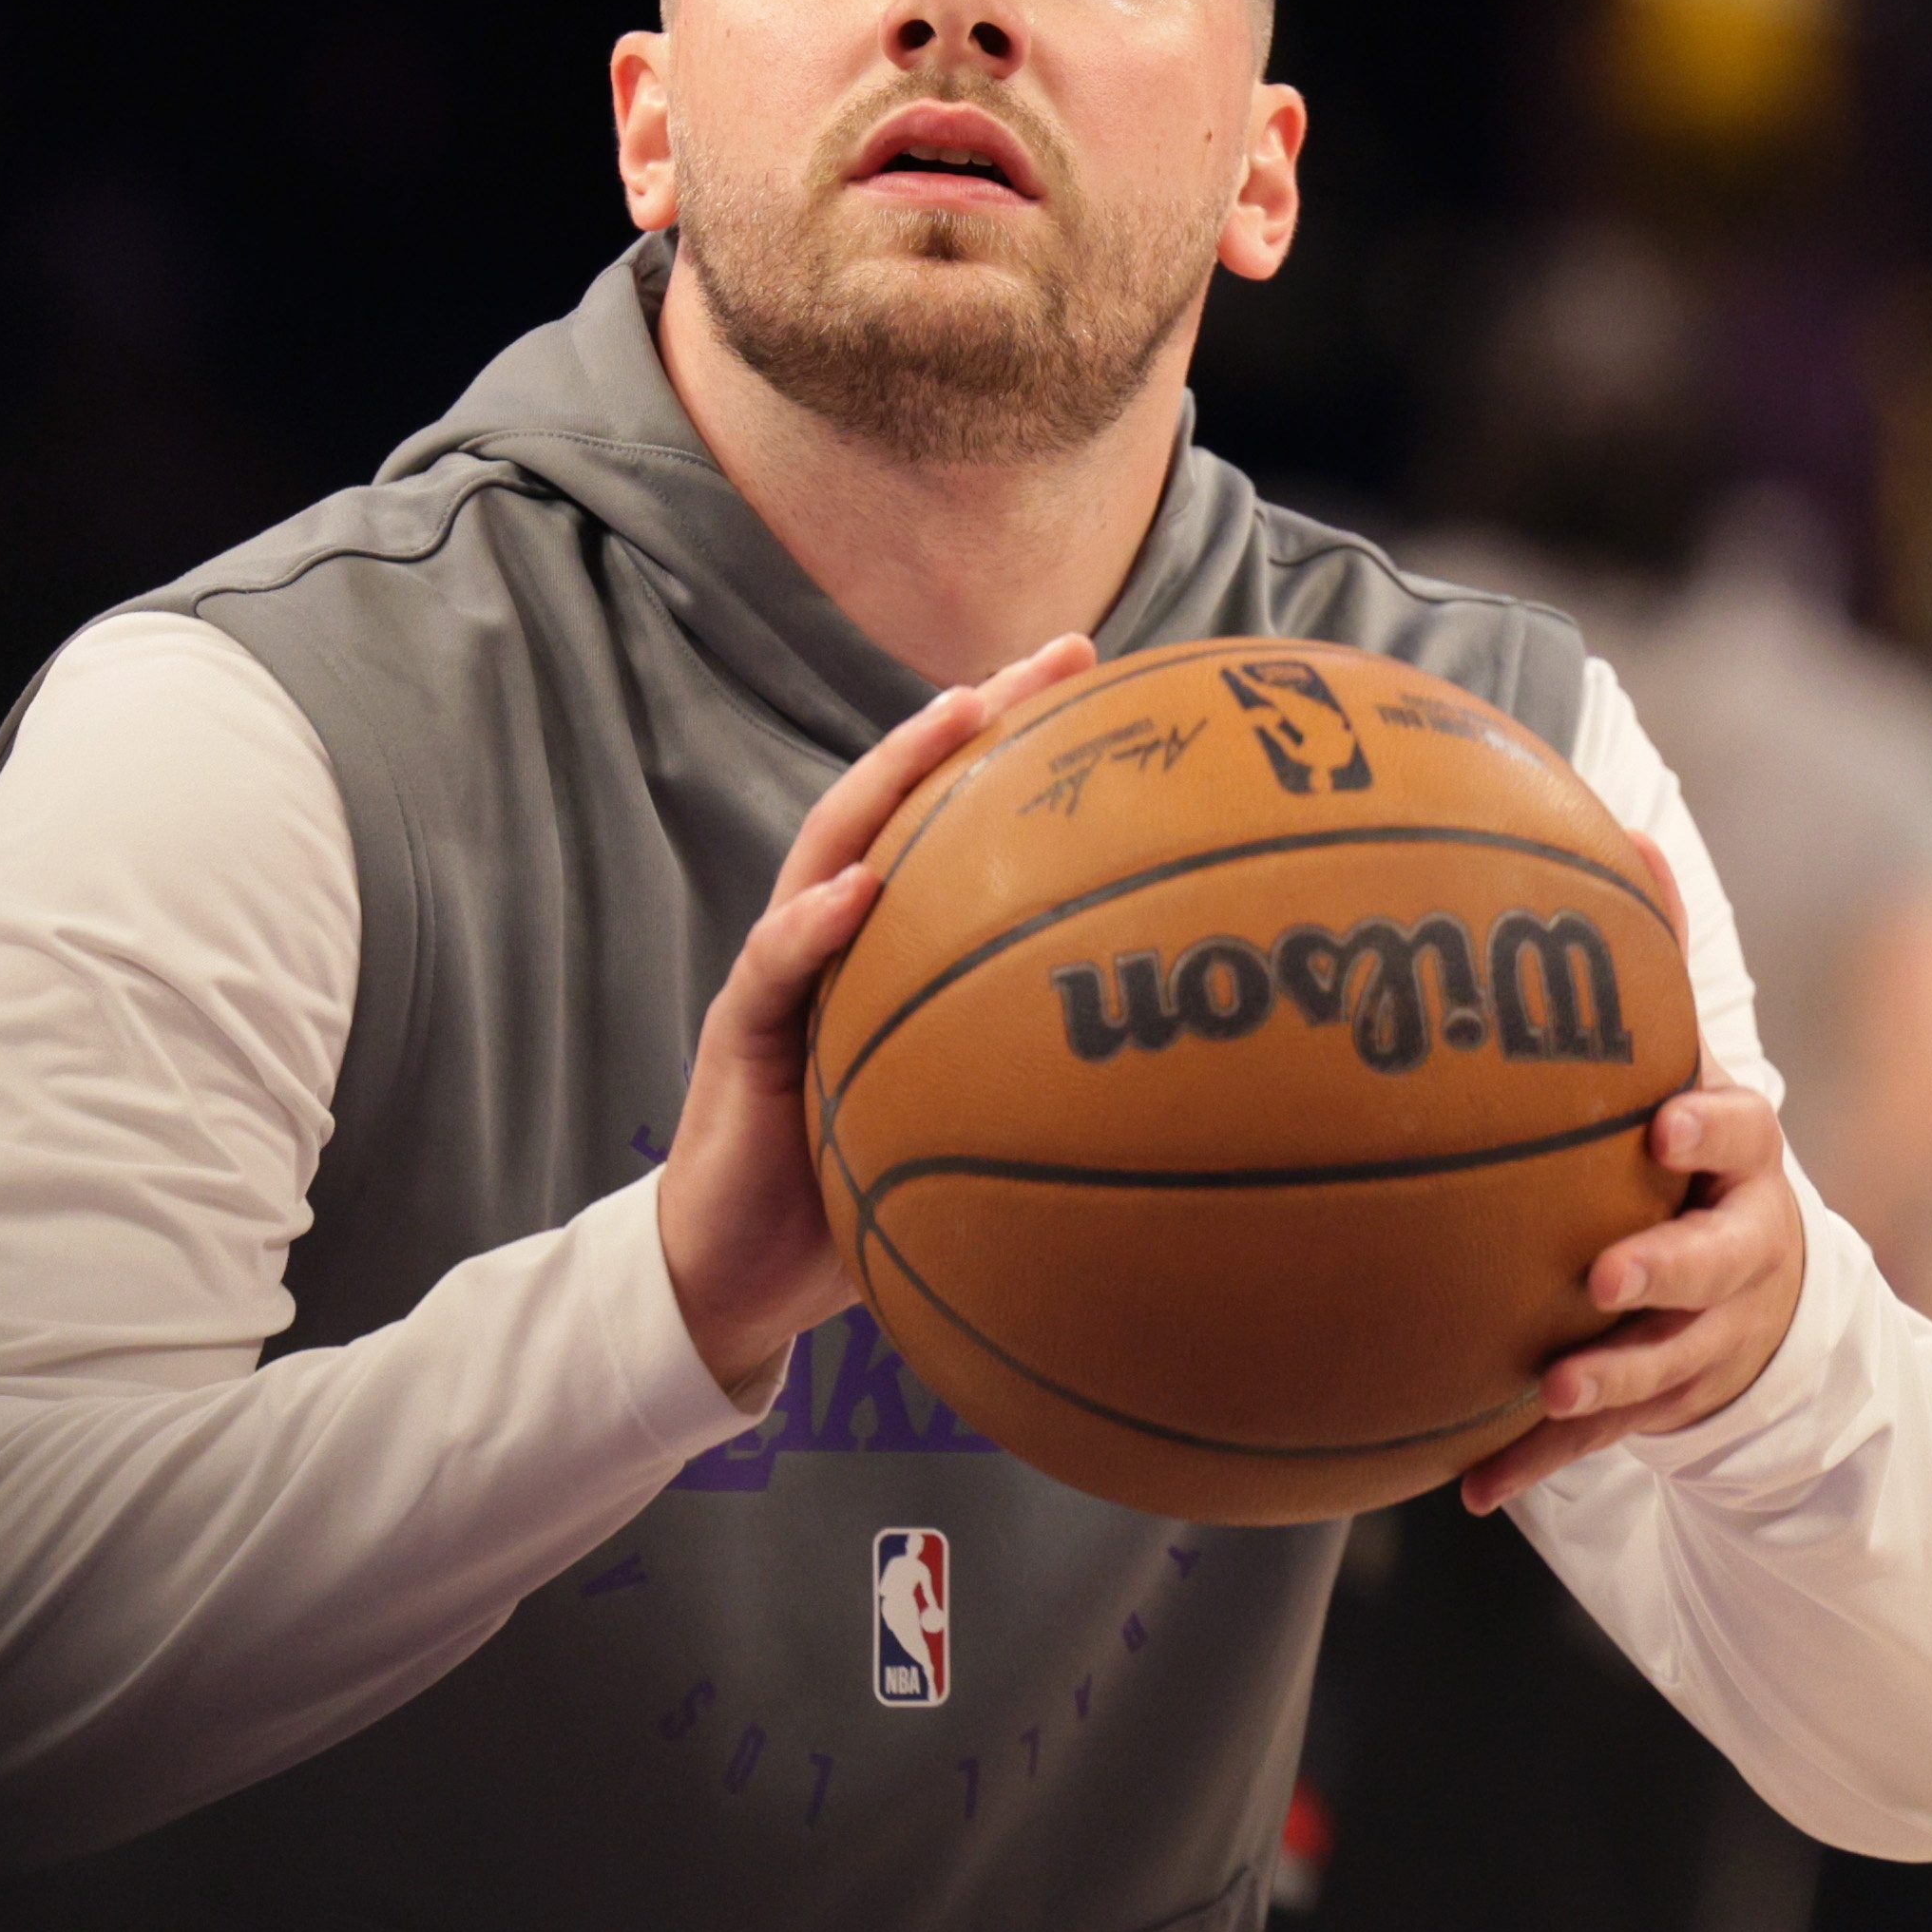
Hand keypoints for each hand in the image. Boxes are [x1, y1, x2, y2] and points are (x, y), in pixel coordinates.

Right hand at [656, 633, 1099, 1393]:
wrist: (735, 1277)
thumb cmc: (856, 1206)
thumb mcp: (971, 1139)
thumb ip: (1042, 1100)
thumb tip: (1196, 1113)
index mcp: (892, 948)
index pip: (959, 823)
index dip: (1030, 752)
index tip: (1120, 690)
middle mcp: (836, 937)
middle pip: (903, 796)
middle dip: (978, 715)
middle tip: (1066, 654)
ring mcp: (782, 975)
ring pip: (831, 845)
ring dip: (891, 774)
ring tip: (957, 716)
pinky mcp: (741, 1033)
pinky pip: (773, 966)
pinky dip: (812, 924)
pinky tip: (858, 890)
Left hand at [1459, 830, 1805, 1512]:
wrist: (1754, 1283)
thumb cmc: (1685, 1146)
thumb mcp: (1679, 1059)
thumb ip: (1654, 960)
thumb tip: (1630, 830)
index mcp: (1737, 1162)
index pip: (1744, 1136)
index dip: (1711, 1129)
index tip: (1664, 1124)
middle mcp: (1738, 1249)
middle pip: (1719, 1260)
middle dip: (1668, 1268)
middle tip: (1605, 1274)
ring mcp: (1707, 1334)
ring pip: (1668, 1361)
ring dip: (1611, 1378)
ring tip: (1550, 1383)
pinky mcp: (1666, 1401)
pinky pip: (1603, 1442)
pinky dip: (1539, 1462)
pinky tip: (1469, 1486)